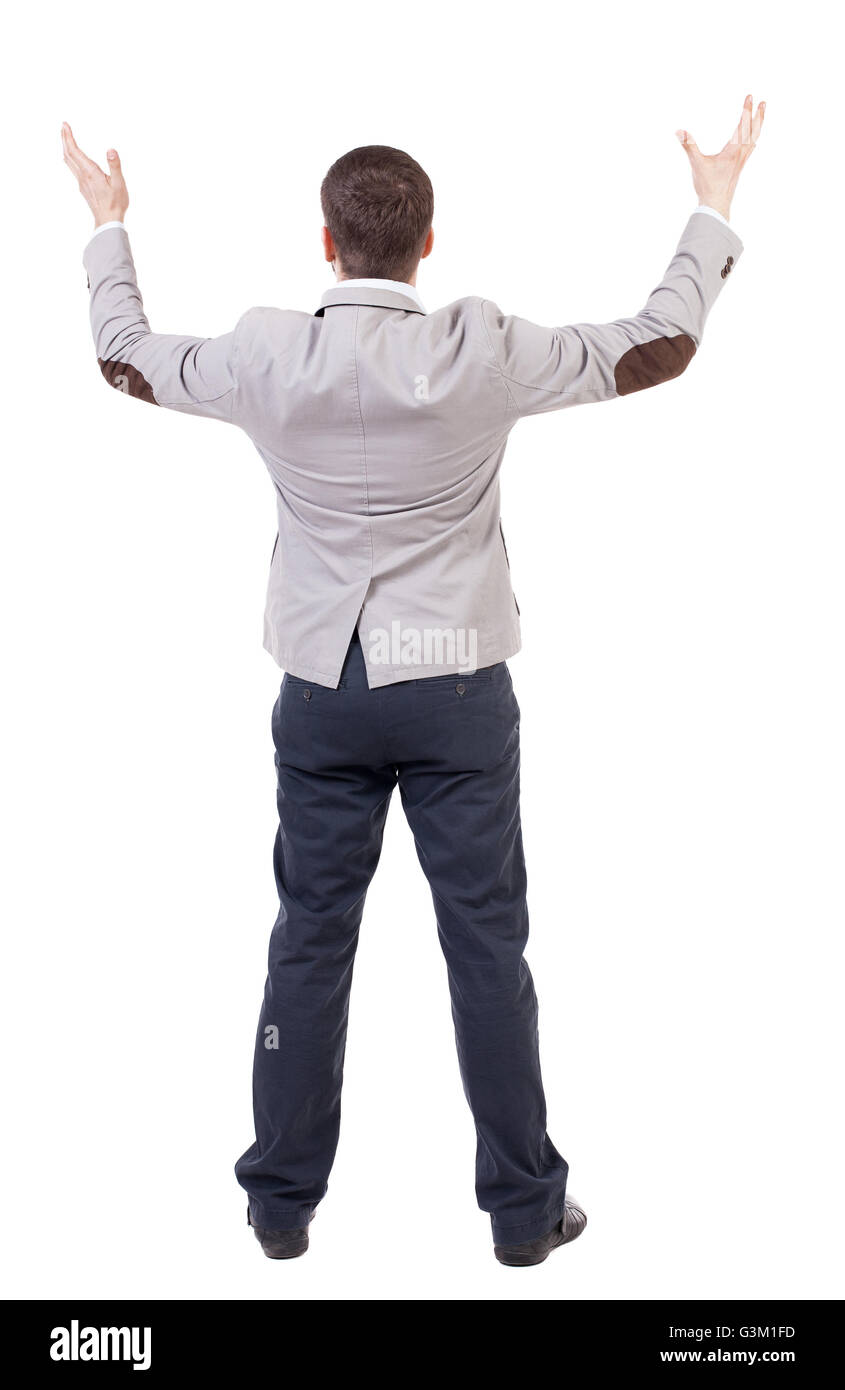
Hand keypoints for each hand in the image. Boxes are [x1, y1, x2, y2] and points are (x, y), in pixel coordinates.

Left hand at [61, 121, 128, 226]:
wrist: (108, 221)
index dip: (68, 137)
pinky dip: (70, 158)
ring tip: (66, 138)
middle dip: (64, 139)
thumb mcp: (119, 183)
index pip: (74, 151)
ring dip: (66, 148)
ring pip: (69, 162)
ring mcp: (81, 182)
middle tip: (63, 127)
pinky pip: (73, 168)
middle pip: (68, 154)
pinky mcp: (83, 187)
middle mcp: (82, 176)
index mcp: (90, 172)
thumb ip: (114, 166)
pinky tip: (73, 158)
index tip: (64, 125)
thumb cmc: (115, 203)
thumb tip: (110, 150)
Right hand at [675, 95, 764, 221]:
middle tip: (763, 102)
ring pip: (755, 138)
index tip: (750, 96)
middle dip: (758, 115)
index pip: (743, 125)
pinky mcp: (740, 167)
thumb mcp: (697, 163)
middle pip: (754, 130)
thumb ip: (689, 146)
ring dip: (758, 125)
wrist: (717, 205)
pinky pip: (751, 147)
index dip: (746, 109)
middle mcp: (742, 154)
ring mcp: (742, 161)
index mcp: (734, 150)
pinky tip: (752, 139)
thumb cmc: (708, 186)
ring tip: (761, 114)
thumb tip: (679, 131)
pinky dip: (754, 138)